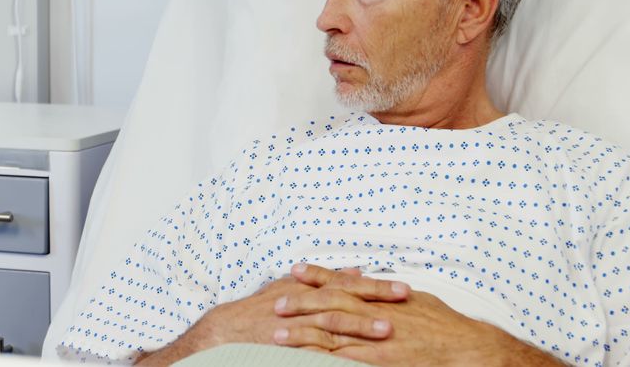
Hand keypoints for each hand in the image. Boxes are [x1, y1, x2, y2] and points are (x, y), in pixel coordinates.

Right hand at [135, 272, 404, 364]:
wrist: (224, 331)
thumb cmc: (260, 309)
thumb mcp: (291, 288)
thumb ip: (325, 279)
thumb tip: (355, 270)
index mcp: (306, 288)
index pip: (347, 284)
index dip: (375, 286)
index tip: (404, 288)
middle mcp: (302, 302)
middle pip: (345, 298)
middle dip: (375, 299)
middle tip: (405, 299)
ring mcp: (294, 325)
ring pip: (332, 323)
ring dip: (359, 326)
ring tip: (387, 330)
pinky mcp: (287, 346)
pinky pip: (313, 350)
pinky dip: (333, 353)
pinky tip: (353, 359)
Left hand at [276, 264, 561, 365]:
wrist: (466, 347)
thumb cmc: (444, 324)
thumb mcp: (415, 299)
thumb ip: (387, 294)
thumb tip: (369, 283)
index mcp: (382, 297)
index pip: (343, 282)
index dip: (318, 276)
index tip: (295, 270)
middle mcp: (376, 314)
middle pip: (330, 306)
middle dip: (301, 304)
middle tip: (275, 304)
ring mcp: (377, 339)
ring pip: (332, 334)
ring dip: (303, 334)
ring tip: (277, 336)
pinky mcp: (381, 361)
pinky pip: (346, 361)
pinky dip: (324, 361)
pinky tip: (305, 362)